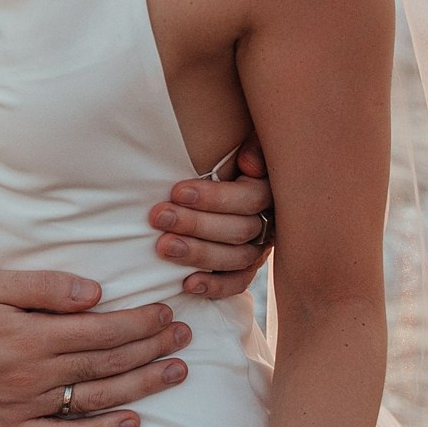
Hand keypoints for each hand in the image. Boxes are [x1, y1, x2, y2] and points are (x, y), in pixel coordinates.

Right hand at [0, 269, 190, 426]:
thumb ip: (43, 287)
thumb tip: (96, 293)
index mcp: (31, 336)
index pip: (102, 330)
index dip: (140, 322)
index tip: (167, 312)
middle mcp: (35, 376)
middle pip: (108, 363)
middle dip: (151, 348)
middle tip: (185, 338)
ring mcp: (26, 408)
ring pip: (97, 398)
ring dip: (141, 385)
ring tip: (175, 374)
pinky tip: (133, 421)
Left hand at [152, 138, 274, 300]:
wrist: (224, 177)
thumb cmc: (227, 157)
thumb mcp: (239, 140)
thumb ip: (251, 146)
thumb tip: (248, 163)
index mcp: (269, 189)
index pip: (250, 199)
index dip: (215, 198)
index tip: (177, 191)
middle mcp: (268, 221)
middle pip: (240, 230)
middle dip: (196, 224)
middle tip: (159, 216)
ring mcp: (259, 248)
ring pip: (236, 258)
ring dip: (199, 253)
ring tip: (163, 247)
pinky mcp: (246, 268)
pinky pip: (237, 282)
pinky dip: (215, 286)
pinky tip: (188, 284)